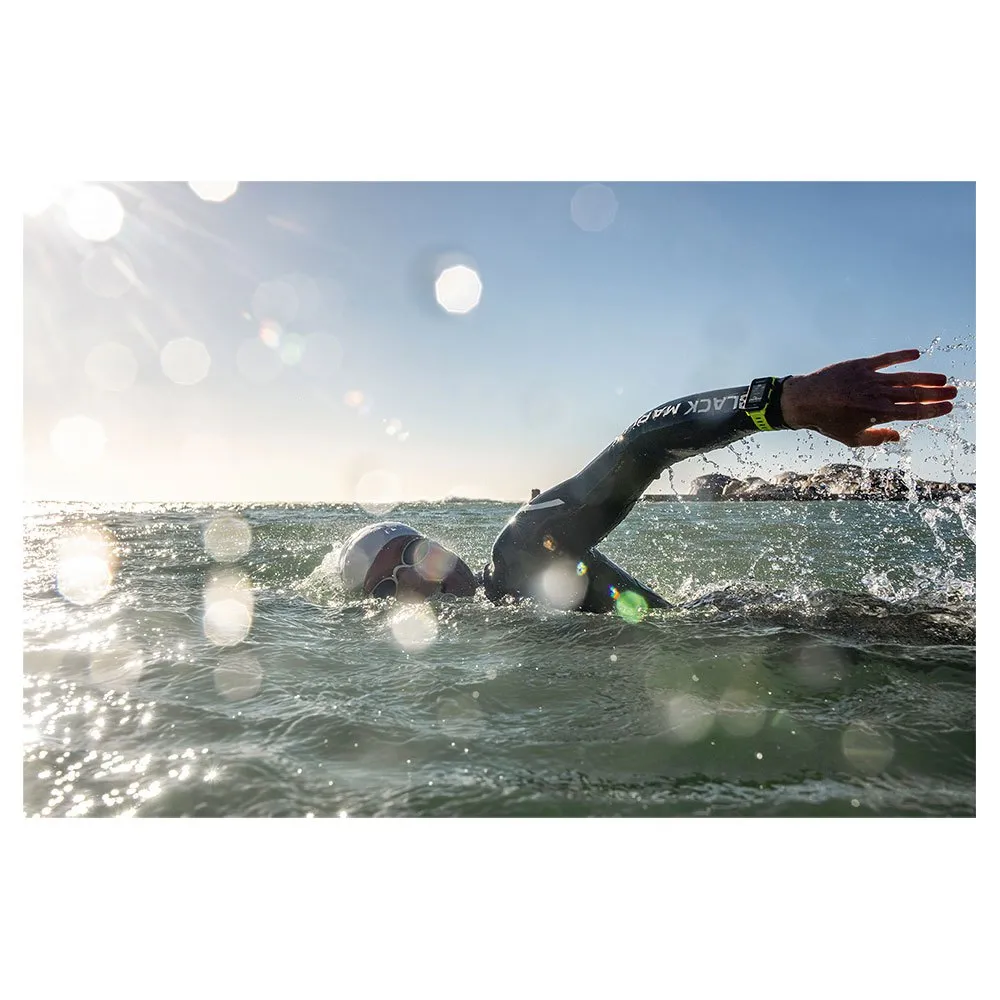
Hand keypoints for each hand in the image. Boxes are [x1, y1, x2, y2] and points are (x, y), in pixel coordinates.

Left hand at [781, 349, 956, 447]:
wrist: (803, 400)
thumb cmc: (827, 422)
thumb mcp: (851, 438)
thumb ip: (877, 438)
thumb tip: (899, 436)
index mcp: (876, 415)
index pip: (911, 412)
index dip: (932, 410)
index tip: (948, 408)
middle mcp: (876, 396)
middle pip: (913, 394)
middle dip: (936, 394)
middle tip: (953, 392)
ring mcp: (869, 378)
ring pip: (903, 377)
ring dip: (925, 378)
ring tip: (942, 379)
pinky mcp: (859, 364)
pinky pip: (884, 358)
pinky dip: (901, 356)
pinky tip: (917, 354)